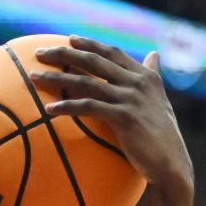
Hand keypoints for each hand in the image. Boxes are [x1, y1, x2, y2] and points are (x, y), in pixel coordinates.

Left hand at [30, 38, 192, 192]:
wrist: (171, 166)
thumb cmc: (163, 139)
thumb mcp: (160, 101)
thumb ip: (153, 76)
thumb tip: (154, 55)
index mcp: (145, 76)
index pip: (112, 53)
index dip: (90, 44)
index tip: (69, 40)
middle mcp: (138, 82)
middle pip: (94, 61)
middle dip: (64, 54)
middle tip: (40, 53)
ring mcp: (130, 99)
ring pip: (86, 82)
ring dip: (56, 78)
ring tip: (34, 77)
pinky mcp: (124, 117)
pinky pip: (88, 107)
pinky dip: (66, 106)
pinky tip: (49, 109)